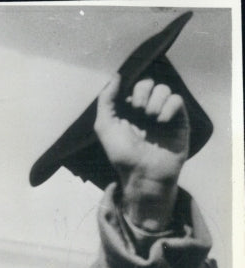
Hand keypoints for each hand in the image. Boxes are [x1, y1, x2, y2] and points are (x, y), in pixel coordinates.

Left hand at [95, 73, 189, 229]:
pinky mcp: (179, 119)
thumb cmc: (123, 154)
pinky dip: (169, 107)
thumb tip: (116, 76)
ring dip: (155, 101)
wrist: (145, 173)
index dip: (128, 89)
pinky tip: (162, 121)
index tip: (127, 103)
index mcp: (127, 111)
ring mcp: (162, 114)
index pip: (130, 86)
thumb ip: (106, 100)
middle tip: (138, 110)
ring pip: (164, 89)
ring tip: (151, 119)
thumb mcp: (105, 127)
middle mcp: (145, 110)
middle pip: (148, 82)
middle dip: (142, 92)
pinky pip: (177, 99)